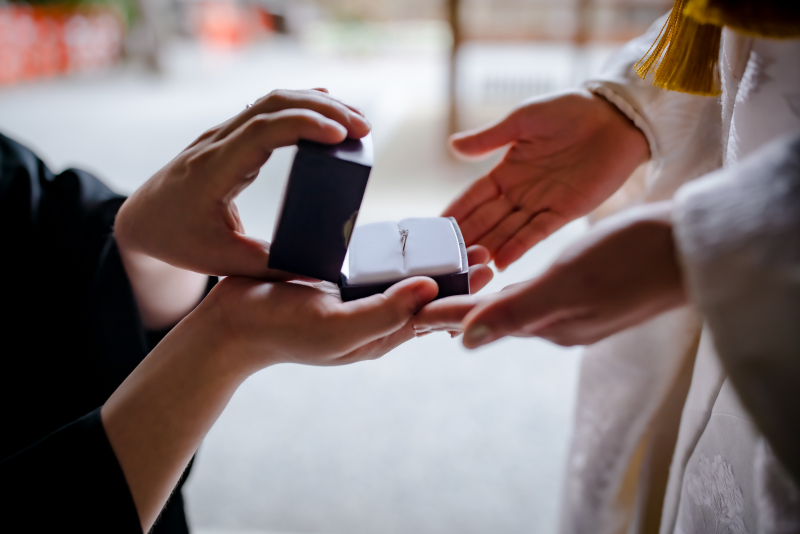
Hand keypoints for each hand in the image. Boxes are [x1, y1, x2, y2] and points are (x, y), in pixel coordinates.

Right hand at [103, 246, 491, 530]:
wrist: (231, 326)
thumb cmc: (281, 331)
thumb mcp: (336, 328)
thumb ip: (384, 313)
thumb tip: (430, 288)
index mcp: (381, 335)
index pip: (434, 317)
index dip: (464, 296)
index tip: (490, 268)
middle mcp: (375, 321)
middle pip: (426, 299)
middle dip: (456, 279)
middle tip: (484, 251)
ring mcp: (357, 304)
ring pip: (405, 283)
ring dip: (432, 265)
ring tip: (456, 243)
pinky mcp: (340, 286)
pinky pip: (378, 272)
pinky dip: (399, 258)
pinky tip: (407, 242)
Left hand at [115, 88, 370, 278]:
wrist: (142, 219)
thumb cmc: (177, 240)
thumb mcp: (222, 260)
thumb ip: (270, 266)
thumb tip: (322, 273)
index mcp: (213, 171)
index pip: (262, 132)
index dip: (304, 126)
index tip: (341, 135)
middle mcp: (217, 144)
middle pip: (273, 105)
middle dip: (323, 109)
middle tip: (364, 127)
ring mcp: (222, 135)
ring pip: (272, 101)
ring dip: (316, 103)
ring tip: (356, 120)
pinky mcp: (230, 137)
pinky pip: (267, 109)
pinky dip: (301, 105)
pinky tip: (327, 108)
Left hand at [414, 202, 686, 346]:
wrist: (690, 247)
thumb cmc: (631, 258)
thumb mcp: (568, 284)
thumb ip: (517, 313)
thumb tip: (467, 342)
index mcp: (547, 322)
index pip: (482, 319)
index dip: (445, 313)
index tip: (410, 312)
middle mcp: (558, 322)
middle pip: (493, 317)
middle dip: (459, 310)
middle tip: (423, 302)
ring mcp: (576, 310)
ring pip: (515, 306)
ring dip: (484, 300)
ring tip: (456, 293)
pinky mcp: (591, 294)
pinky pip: (538, 294)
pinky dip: (514, 289)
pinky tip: (511, 283)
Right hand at [444, 89, 649, 269]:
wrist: (616, 116)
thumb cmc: (569, 110)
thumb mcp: (522, 120)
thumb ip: (489, 138)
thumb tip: (452, 146)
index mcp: (506, 170)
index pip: (472, 197)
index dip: (454, 213)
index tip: (432, 231)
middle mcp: (520, 192)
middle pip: (486, 220)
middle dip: (466, 238)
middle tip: (443, 259)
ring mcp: (542, 204)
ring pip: (507, 231)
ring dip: (488, 248)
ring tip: (467, 267)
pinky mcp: (566, 212)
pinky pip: (537, 233)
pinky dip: (519, 247)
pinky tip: (501, 261)